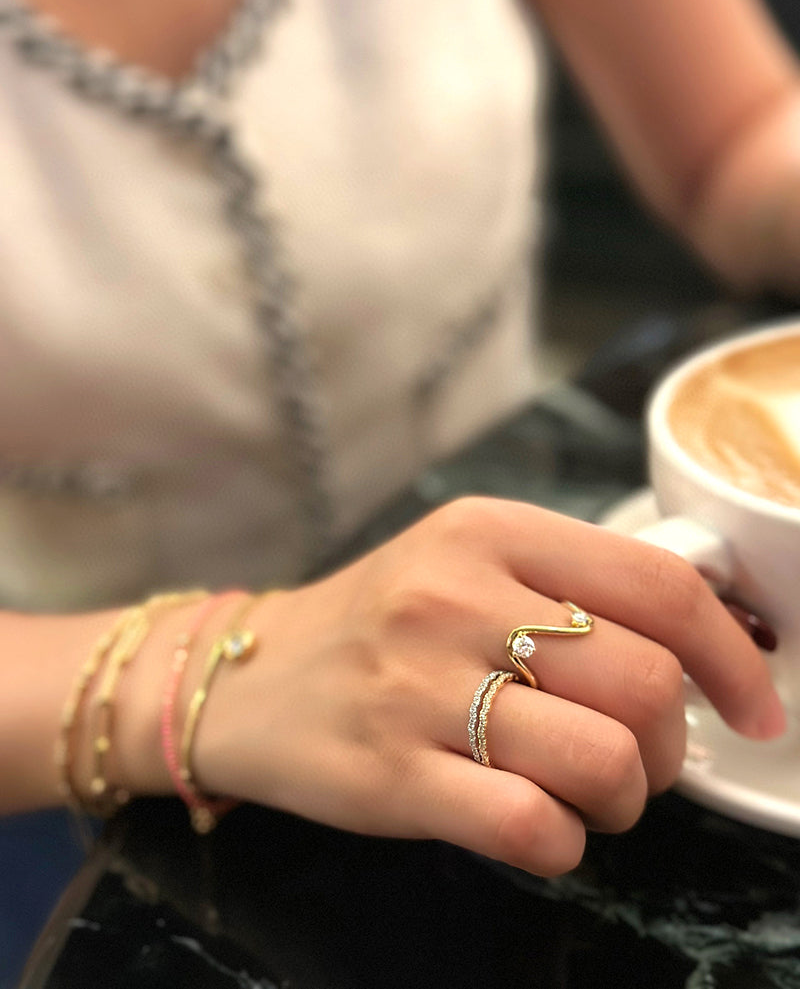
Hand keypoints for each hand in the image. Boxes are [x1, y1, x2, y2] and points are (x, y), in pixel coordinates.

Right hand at [191, 498, 784, 875]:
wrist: (249, 677)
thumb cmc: (378, 622)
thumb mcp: (465, 561)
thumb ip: (571, 581)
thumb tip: (705, 633)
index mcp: (489, 531)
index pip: (658, 583)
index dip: (732, 652)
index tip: (754, 704)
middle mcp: (455, 597)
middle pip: (646, 681)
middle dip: (671, 744)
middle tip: (640, 758)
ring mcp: (419, 687)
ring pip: (604, 761)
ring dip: (624, 799)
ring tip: (590, 794)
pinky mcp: (391, 774)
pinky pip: (534, 828)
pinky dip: (565, 843)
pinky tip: (539, 826)